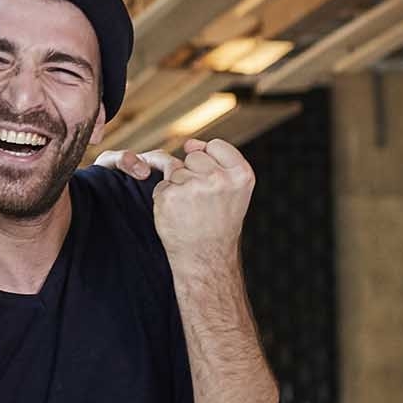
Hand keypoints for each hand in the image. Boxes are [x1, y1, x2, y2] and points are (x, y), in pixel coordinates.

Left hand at [130, 139, 253, 265]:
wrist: (206, 258)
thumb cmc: (219, 223)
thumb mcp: (233, 190)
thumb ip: (217, 162)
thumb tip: (189, 143)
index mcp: (240, 175)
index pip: (216, 146)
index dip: (210, 162)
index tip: (214, 185)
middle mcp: (218, 178)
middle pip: (194, 156)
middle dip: (193, 174)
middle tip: (202, 202)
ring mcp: (193, 187)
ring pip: (176, 170)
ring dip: (178, 187)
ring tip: (191, 210)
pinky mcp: (169, 196)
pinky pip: (162, 186)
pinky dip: (165, 200)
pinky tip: (178, 216)